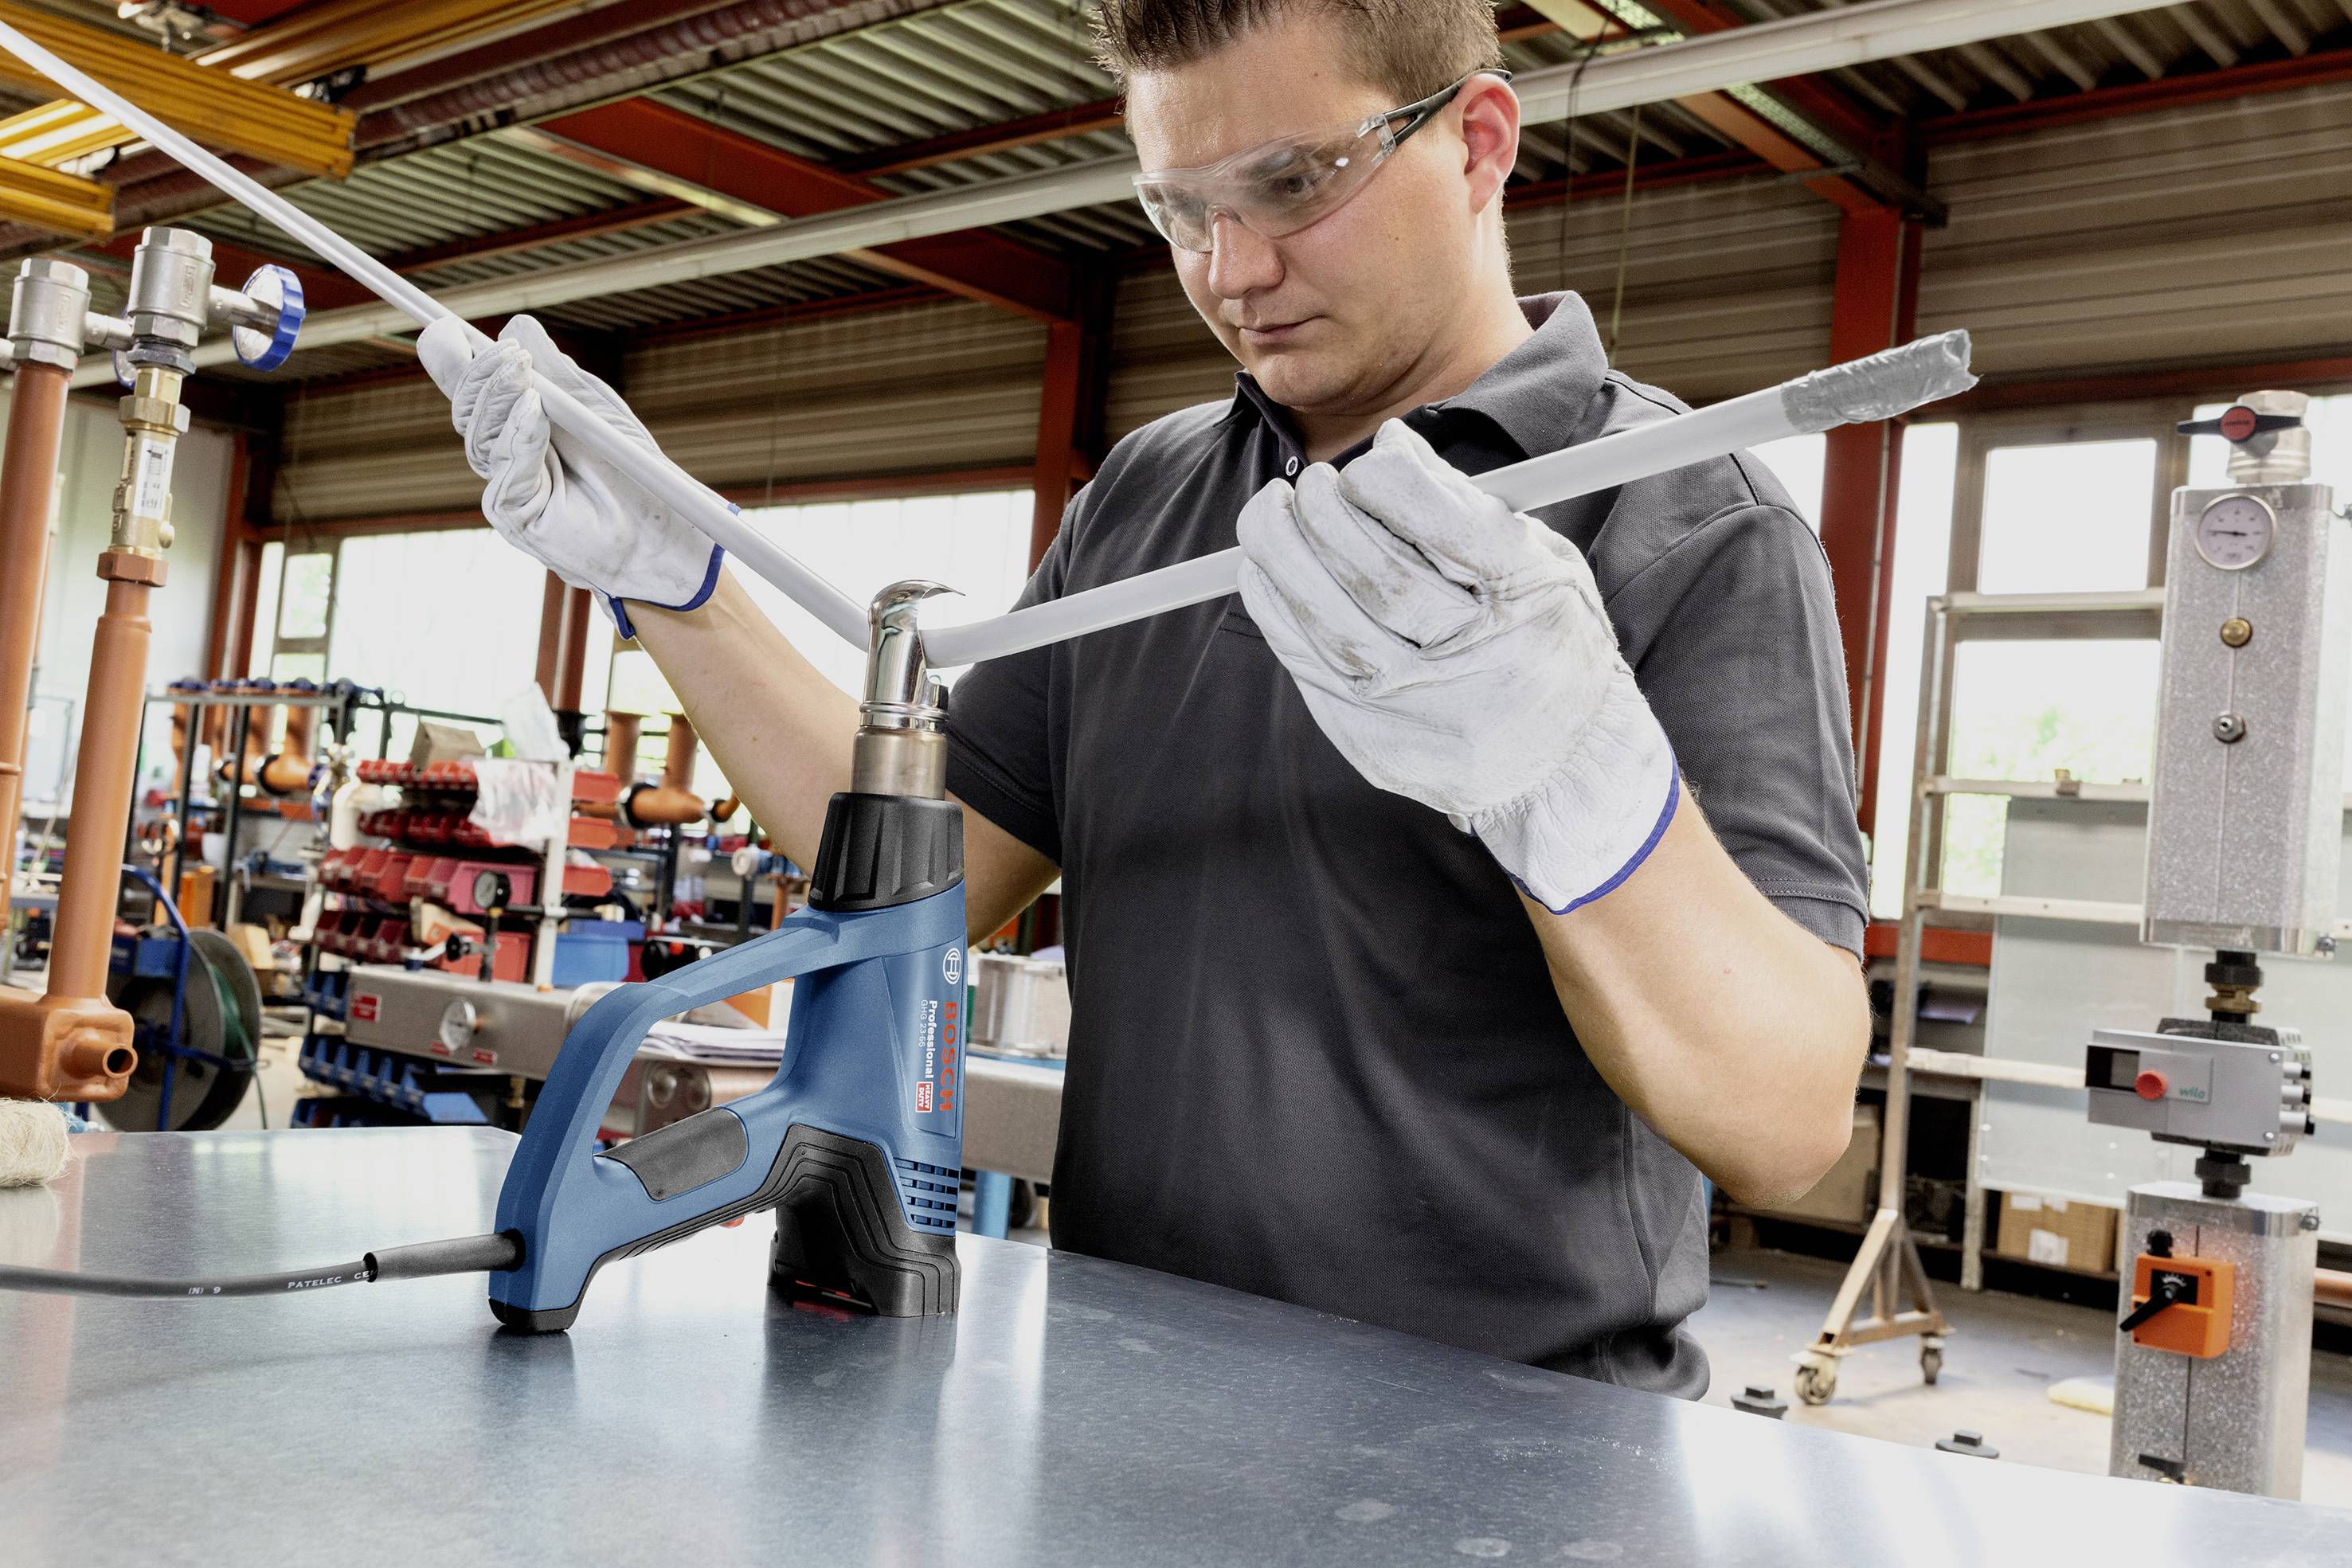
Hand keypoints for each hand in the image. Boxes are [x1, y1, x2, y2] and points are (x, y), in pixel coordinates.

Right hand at [418, 314, 721, 637]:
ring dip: (501, 400)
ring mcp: (506, 485)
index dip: (454, 358)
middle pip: (467, 410)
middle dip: (480, 376)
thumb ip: (556, 372)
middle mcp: (503, 454)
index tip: (447, 325)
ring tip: (522, 372)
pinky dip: (520, 438)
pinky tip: (534, 412)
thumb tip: (515, 328)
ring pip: (481, 438)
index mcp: (515, 423)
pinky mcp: (516, 516)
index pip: (473, 388)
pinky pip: (507, 473)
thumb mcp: (594, 407)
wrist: (661, 528)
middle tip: (506, 351)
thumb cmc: (630, 469)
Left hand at [1235, 420, 1677, 912]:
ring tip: (1270, 509)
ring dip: (1283, 555)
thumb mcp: (1540, 564)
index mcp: (1530, 602)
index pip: (1447, 529)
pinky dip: (1274, 608)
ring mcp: (1419, 711)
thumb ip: (1464, 505)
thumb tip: (1390, 443)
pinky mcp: (1374, 743)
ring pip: (1328, 623)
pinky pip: (1305, 666)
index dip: (1391, 485)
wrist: (1560, 766)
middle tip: (1310, 481)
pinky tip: (1264, 568)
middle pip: (1379, 578)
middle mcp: (1475, 664)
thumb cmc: (1546, 645)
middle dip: (1328, 515)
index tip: (1368, 464)